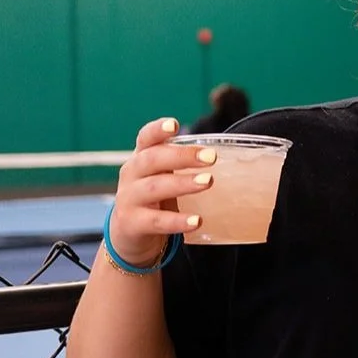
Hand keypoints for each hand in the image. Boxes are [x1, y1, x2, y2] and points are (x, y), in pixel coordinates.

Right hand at [108, 118, 213, 264]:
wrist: (128, 233)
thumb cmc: (154, 198)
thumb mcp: (163, 176)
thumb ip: (183, 164)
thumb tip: (229, 156)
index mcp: (141, 158)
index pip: (146, 138)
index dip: (157, 130)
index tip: (174, 124)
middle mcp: (132, 175)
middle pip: (152, 160)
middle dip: (182, 156)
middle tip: (211, 157)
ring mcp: (129, 199)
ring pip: (155, 188)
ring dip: (182, 184)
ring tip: (208, 182)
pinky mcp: (132, 223)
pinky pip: (156, 221)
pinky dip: (177, 220)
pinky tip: (196, 220)